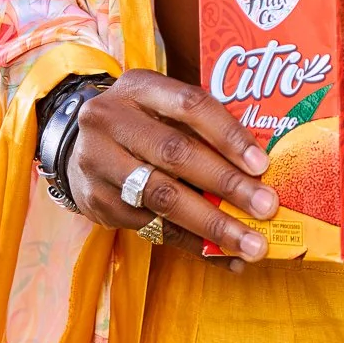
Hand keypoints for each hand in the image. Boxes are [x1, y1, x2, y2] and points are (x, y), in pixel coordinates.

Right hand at [67, 69, 277, 265]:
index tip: (262, 164)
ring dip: (213, 225)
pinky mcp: (98, 202)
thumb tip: (259, 167)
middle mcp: (112, 120)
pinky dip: (193, 243)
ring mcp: (99, 163)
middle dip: (227, 184)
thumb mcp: (162, 105)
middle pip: (176, 154)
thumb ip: (202, 127)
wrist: (77, 145)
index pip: (190, 105)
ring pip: (163, 198)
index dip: (228, 135)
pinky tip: (224, 255)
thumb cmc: (141, 122)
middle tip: (266, 208)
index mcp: (139, 87)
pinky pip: (153, 227)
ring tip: (250, 244)